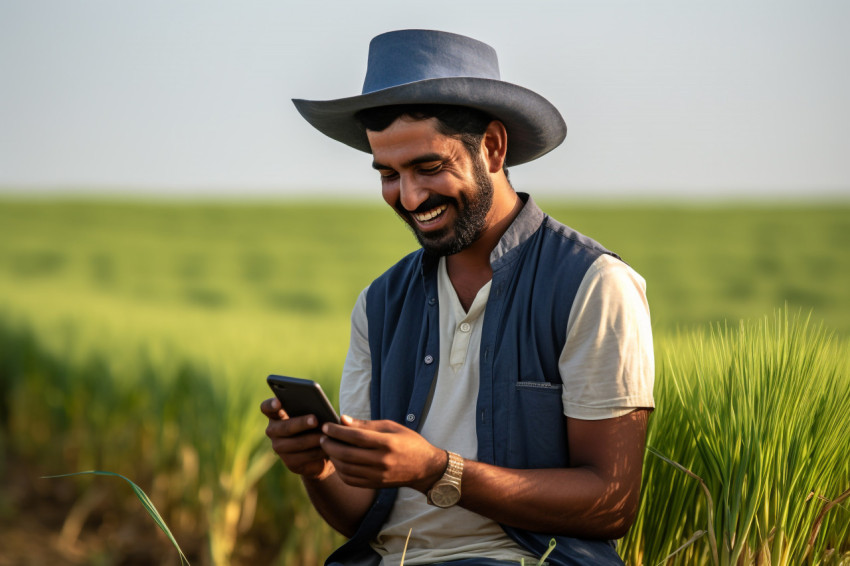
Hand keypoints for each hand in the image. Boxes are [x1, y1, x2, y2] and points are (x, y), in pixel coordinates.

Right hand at [260, 397, 333, 479]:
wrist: (319, 451)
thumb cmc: (316, 425)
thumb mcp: (314, 414)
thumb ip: (312, 409)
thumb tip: (320, 407)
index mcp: (276, 414)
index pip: (267, 408)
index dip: (271, 405)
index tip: (278, 402)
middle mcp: (273, 431)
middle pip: (284, 427)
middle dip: (301, 423)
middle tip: (315, 420)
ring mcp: (279, 448)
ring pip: (295, 443)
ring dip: (312, 439)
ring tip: (325, 435)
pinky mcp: (289, 462)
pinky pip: (303, 457)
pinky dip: (316, 451)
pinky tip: (326, 448)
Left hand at [319, 416, 446, 491]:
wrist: (425, 468)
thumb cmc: (408, 442)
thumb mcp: (391, 427)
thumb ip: (366, 425)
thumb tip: (343, 419)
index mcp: (387, 443)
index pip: (355, 437)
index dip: (337, 431)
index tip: (326, 426)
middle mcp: (382, 461)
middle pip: (347, 454)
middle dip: (330, 445)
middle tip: (322, 437)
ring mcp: (378, 475)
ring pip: (346, 468)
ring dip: (333, 458)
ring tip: (329, 448)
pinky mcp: (375, 484)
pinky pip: (351, 479)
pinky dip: (340, 470)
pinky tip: (338, 461)